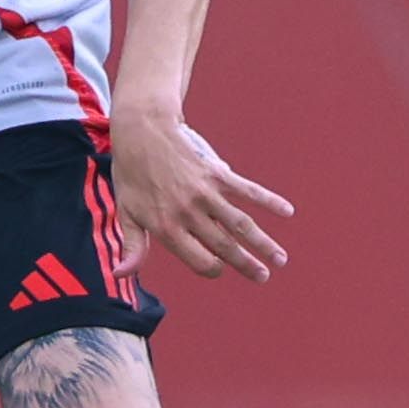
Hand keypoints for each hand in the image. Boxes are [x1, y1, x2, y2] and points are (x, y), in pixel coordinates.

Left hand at [110, 104, 292, 282]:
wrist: (142, 130)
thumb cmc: (132, 174)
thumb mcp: (126, 212)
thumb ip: (132, 247)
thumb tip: (121, 276)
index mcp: (166, 227)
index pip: (198, 259)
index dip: (212, 269)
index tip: (221, 269)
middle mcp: (188, 213)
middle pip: (225, 246)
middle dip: (247, 264)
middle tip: (263, 277)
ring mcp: (205, 192)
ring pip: (241, 224)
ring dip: (263, 243)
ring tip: (280, 259)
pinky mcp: (217, 173)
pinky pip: (248, 190)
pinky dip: (269, 201)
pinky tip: (287, 211)